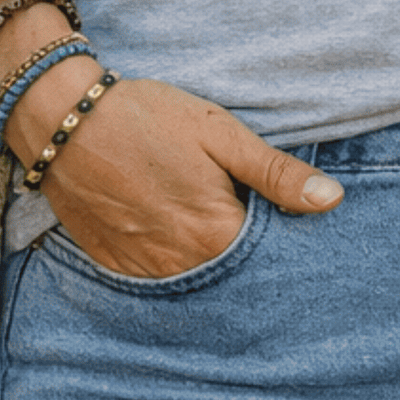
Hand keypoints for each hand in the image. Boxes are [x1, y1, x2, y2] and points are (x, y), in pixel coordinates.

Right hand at [10, 70, 342, 277]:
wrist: (66, 122)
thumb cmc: (150, 119)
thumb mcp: (222, 134)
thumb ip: (277, 174)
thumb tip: (333, 200)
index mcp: (215, 233)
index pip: (269, 254)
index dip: (282, 234)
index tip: (286, 219)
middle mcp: (180, 266)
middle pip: (232, 271)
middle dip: (249, 253)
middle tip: (247, 215)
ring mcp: (143, 271)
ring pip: (196, 279)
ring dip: (210, 260)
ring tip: (211, 222)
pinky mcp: (114, 267)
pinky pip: (157, 280)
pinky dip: (174, 264)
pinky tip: (177, 234)